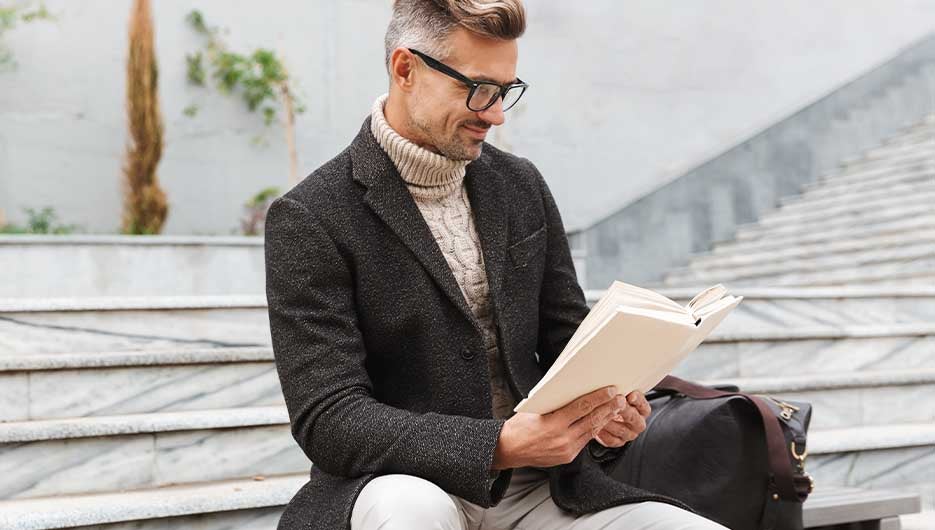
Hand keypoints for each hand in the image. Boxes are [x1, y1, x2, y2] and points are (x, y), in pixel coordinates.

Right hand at [492, 385, 627, 469]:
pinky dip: (594, 429)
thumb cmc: (519, 427)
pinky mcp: (567, 457)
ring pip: (591, 431)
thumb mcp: (535, 410)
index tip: (610, 391)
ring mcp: (566, 450)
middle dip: (608, 408)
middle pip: (591, 420)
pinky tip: (600, 421)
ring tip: (615, 409)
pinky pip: (584, 441)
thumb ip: (556, 404)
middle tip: (619, 399)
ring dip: (604, 419)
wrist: (508, 450)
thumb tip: (575, 391)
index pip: (581, 407)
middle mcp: (562, 439)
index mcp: (553, 424)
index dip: (598, 398)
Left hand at [594, 390, 650, 447]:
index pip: (644, 406)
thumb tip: (616, 375)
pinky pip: (612, 440)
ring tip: (600, 413)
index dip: (638, 401)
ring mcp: (629, 434)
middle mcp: (638, 423)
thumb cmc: (613, 399)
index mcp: (642, 410)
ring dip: (610, 421)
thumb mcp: (619, 392)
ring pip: (621, 430)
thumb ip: (621, 389)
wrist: (602, 413)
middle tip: (614, 403)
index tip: (630, 395)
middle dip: (623, 410)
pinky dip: (603, 434)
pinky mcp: (617, 442)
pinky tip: (596, 425)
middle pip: (633, 418)